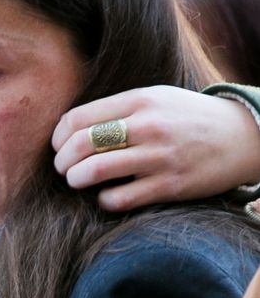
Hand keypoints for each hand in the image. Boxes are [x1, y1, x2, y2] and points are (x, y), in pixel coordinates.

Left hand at [53, 85, 259, 210]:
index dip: (58, 136)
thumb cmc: (187, 117)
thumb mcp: (154, 98)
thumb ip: (117, 109)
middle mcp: (147, 126)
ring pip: (96, 170)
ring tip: (76, 180)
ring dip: (76, 179)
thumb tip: (71, 129)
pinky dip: (104, 199)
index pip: (78, 118)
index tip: (57, 146)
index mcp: (139, 100)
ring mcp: (159, 157)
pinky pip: (121, 198)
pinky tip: (106, 195)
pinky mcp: (170, 186)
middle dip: (62, 160)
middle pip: (82, 143)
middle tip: (62, 167)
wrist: (244, 136)